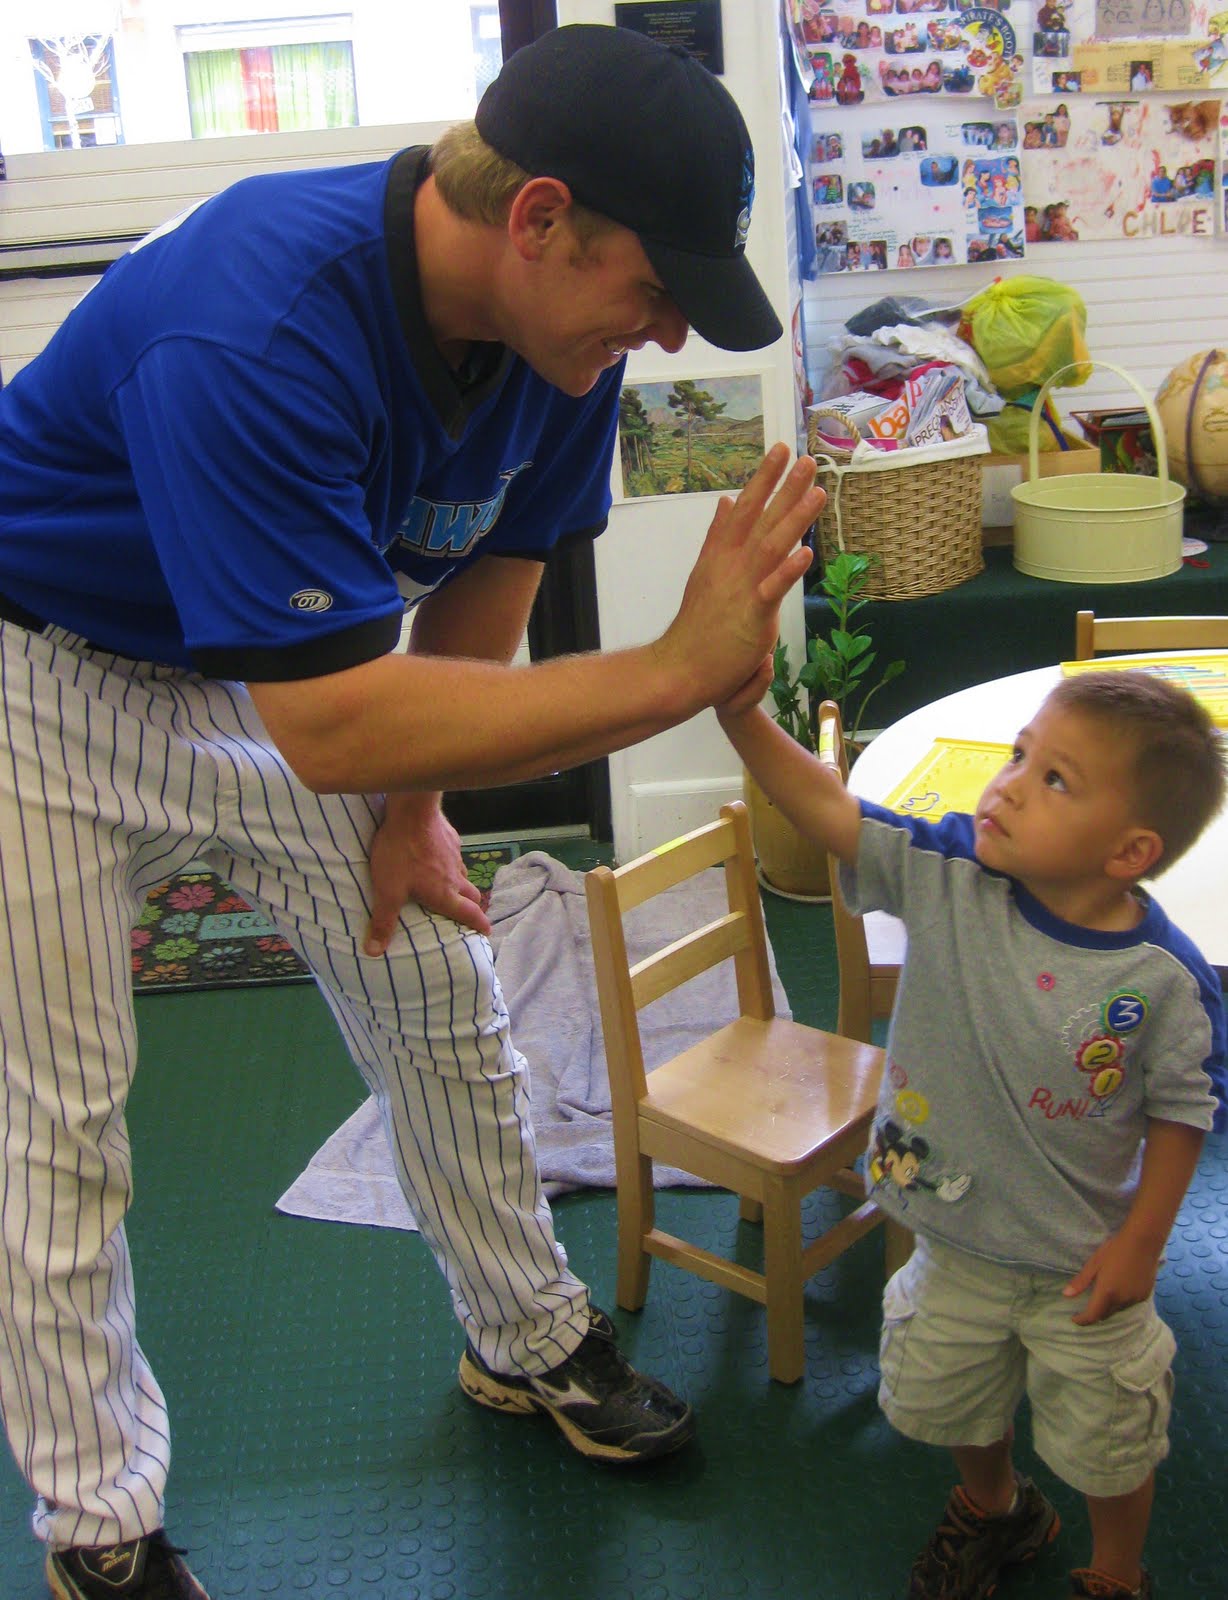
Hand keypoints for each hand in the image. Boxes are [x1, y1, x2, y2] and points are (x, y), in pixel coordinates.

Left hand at [363, 796, 490, 954]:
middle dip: (473, 907)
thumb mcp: (387, 890)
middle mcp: (455, 877)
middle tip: (469, 914)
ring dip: (461, 885)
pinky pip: (454, 856)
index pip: (469, 914)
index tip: (487, 932)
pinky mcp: (451, 838)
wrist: (411, 811)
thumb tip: (374, 952)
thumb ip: (383, 920)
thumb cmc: (400, 853)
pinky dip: (450, 863)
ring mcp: (455, 856)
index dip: (480, 925)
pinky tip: (438, 858)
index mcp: (444, 893)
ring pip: (464, 875)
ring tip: (450, 888)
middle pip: (473, 896)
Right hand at [660, 445, 822, 710]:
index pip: (744, 508)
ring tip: (817, 492)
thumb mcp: (706, 572)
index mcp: (721, 555)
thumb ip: (717, 536)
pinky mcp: (750, 616)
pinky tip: (806, 552)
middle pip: (761, 519)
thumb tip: (724, 501)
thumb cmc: (697, 626)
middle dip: (784, 487)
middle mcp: (731, 565)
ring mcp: (740, 589)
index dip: (762, 479)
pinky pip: (772, 590)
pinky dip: (788, 571)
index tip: (779, 449)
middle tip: (806, 458)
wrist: (679, 669)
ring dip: (794, 518)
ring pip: (770, 546)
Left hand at [1063, 1230, 1160, 1324]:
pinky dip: (1122, 1301)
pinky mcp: (1144, 1296)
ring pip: (1118, 1310)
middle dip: (1095, 1313)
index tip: (1074, 1318)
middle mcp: (1122, 1300)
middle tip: (1087, 1306)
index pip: (1093, 1315)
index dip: (1082, 1320)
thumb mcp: (1094, 1263)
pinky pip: (1129, 1304)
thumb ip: (1081, 1281)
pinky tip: (1120, 1289)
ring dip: (1109, 1307)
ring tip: (1104, 1295)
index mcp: (1107, 1293)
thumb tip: (1066, 1295)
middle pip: (1105, 1314)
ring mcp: (1135, 1299)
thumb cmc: (1115, 1249)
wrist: (1143, 1242)